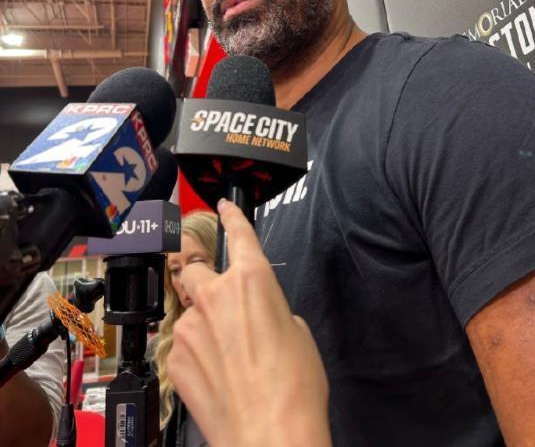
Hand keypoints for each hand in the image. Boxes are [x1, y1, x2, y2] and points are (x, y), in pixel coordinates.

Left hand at [166, 199, 331, 446]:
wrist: (269, 434)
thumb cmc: (294, 386)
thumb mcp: (298, 333)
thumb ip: (272, 310)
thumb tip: (261, 315)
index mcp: (252, 280)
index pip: (239, 234)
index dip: (232, 216)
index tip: (224, 206)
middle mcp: (215, 295)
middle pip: (196, 269)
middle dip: (204, 276)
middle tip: (218, 298)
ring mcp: (190, 326)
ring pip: (190, 313)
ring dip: (204, 324)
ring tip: (228, 356)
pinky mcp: (176, 356)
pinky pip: (183, 344)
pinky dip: (196, 353)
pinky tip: (217, 374)